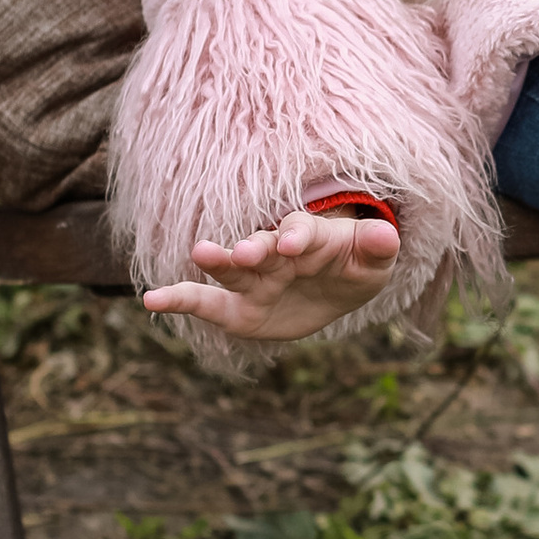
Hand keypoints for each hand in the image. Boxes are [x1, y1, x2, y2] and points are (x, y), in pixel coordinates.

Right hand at [141, 207, 400, 345]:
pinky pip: (205, 303)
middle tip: (244, 253)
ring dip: (217, 261)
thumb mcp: (374, 262)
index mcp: (310, 237)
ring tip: (199, 254)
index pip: (303, 231)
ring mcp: (253, 279)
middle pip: (262, 246)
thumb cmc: (353, 266)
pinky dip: (179, 300)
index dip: (299, 236)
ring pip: (230, 269)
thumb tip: (387, 236)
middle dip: (254, 249)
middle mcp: (275, 253)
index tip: (293, 244)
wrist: (333, 288)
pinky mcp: (237, 308)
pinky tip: (151, 301)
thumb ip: (378, 248)